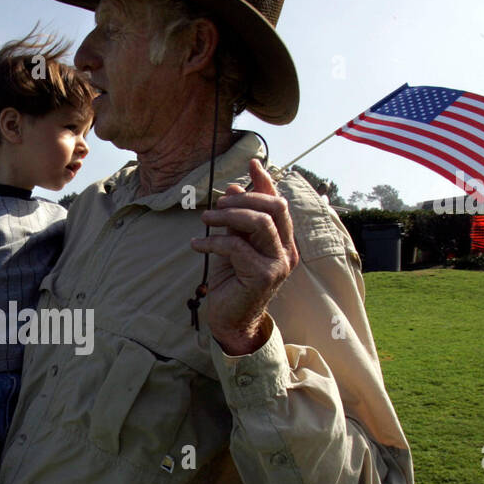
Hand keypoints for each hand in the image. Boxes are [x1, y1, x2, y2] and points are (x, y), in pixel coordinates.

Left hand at [191, 157, 299, 353]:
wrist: (230, 320)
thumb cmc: (231, 282)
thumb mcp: (233, 244)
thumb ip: (236, 220)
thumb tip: (233, 188)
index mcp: (282, 240)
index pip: (279, 203)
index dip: (265, 182)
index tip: (251, 163)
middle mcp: (287, 250)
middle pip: (275, 207)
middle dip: (243, 199)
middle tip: (216, 206)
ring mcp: (279, 263)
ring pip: (260, 222)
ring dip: (228, 216)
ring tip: (205, 220)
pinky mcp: (264, 276)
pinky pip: (237, 247)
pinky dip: (213, 241)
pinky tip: (196, 244)